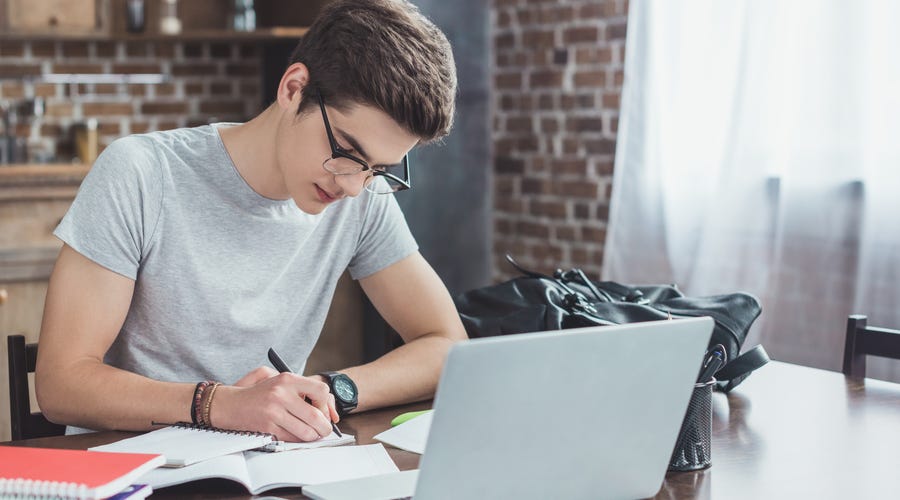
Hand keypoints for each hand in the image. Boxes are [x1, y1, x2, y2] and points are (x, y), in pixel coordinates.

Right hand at [211, 367, 338, 441]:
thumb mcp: (276, 377)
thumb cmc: (257, 392)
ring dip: (313, 437)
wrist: (229, 404)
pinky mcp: (267, 426)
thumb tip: (326, 407)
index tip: (323, 411)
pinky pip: (291, 438)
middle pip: (316, 416)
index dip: (326, 404)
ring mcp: (274, 411)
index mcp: (287, 379)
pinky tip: (296, 435)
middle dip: (324, 428)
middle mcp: (282, 394)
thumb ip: (301, 387)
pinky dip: (298, 440)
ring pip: (306, 431)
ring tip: (312, 434)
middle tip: (325, 430)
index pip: (321, 390)